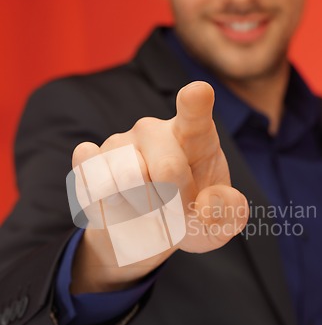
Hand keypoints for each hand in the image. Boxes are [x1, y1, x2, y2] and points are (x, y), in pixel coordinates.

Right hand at [70, 81, 248, 293]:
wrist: (150, 231)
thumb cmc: (192, 215)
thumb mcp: (222, 220)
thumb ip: (229, 211)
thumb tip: (206, 205)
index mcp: (194, 135)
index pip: (195, 109)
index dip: (195, 100)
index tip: (198, 93)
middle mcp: (154, 130)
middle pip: (168, 169)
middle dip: (175, 204)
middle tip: (177, 212)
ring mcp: (119, 141)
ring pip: (129, 181)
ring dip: (141, 209)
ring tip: (147, 208)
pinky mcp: (89, 157)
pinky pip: (91, 178)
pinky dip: (106, 205)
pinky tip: (117, 205)